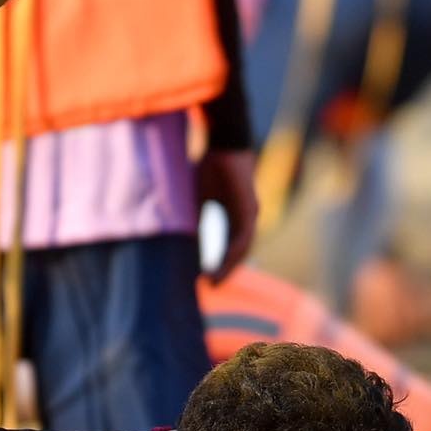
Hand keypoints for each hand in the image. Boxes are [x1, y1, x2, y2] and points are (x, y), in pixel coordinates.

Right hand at [197, 147, 258, 282]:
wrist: (223, 143)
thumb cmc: (208, 166)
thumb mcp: (197, 200)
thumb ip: (194, 220)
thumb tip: (180, 241)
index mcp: (235, 216)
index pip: (229, 247)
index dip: (218, 264)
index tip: (204, 279)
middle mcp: (246, 218)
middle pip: (238, 253)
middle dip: (225, 271)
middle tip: (211, 287)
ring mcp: (251, 214)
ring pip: (243, 248)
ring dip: (230, 267)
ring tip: (216, 281)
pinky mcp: (250, 209)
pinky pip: (244, 237)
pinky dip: (233, 252)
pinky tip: (223, 263)